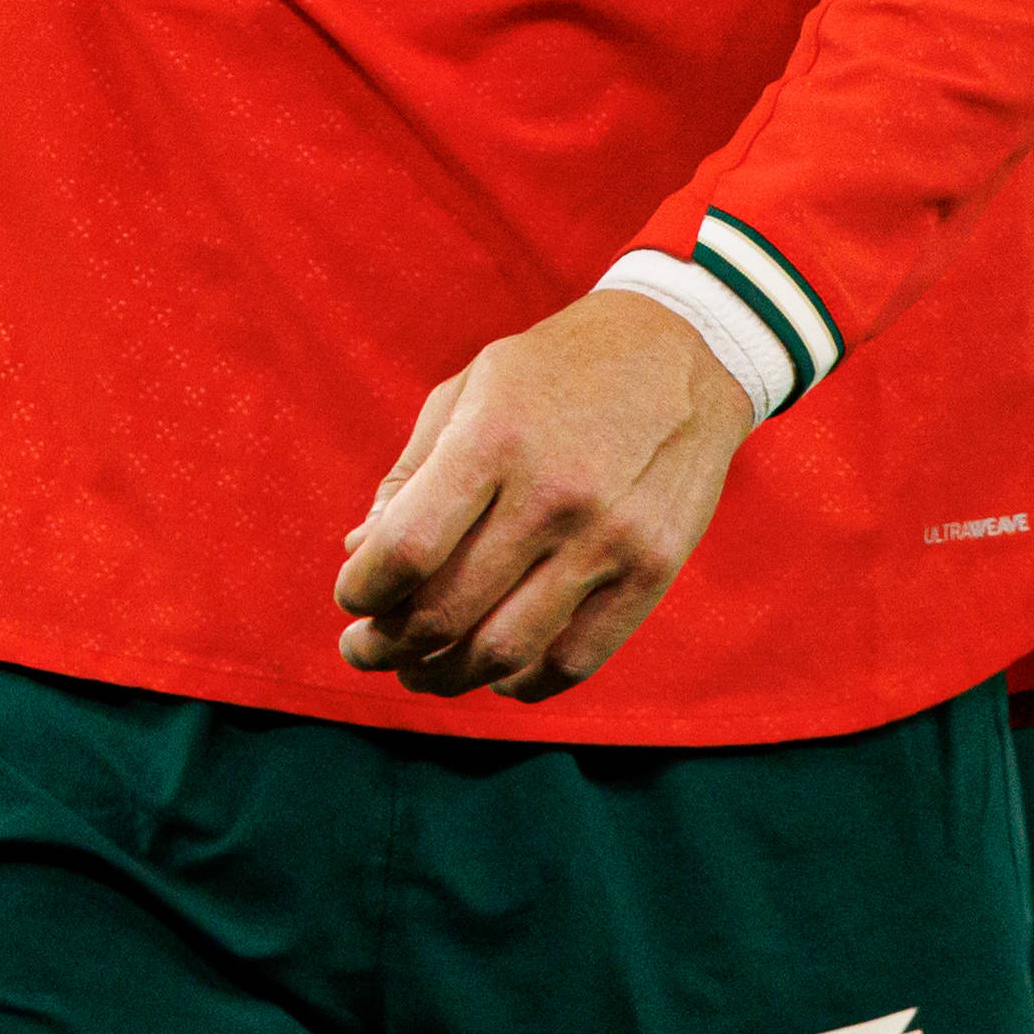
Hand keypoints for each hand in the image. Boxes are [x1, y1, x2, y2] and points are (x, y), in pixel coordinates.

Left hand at [331, 288, 754, 700]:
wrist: (683, 349)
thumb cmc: (557, 369)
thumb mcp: (472, 387)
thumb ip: (412, 472)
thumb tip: (359, 552)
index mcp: (494, 438)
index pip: (406, 548)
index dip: (361, 590)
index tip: (350, 597)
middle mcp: (552, 496)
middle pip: (447, 612)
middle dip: (387, 646)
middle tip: (365, 650)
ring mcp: (608, 540)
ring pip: (504, 651)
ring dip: (445, 675)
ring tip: (418, 670)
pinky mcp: (652, 573)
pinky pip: (575, 661)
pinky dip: (522, 683)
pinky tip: (495, 673)